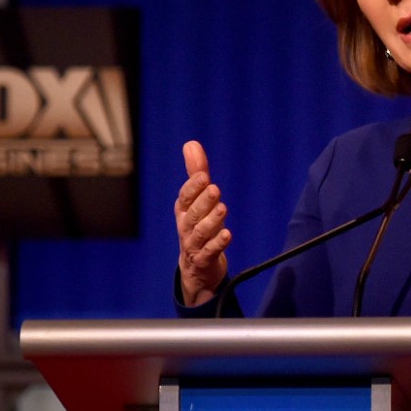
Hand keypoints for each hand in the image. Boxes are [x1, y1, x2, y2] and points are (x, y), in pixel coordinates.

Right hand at [174, 140, 230, 305]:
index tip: (204, 175)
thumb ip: (196, 172)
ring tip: (223, 208)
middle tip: (215, 189)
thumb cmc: (197, 226)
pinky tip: (227, 234)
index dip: (193, 187)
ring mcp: (193, 244)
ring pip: (200, 232)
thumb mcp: (197, 200)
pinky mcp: (204, 260)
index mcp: (183, 210)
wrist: (196, 267)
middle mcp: (185, 226)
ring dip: (211, 220)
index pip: (185, 197)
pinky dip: (217, 243)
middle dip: (203, 201)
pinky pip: (209, 251)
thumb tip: (191, 143)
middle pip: (192, 214)